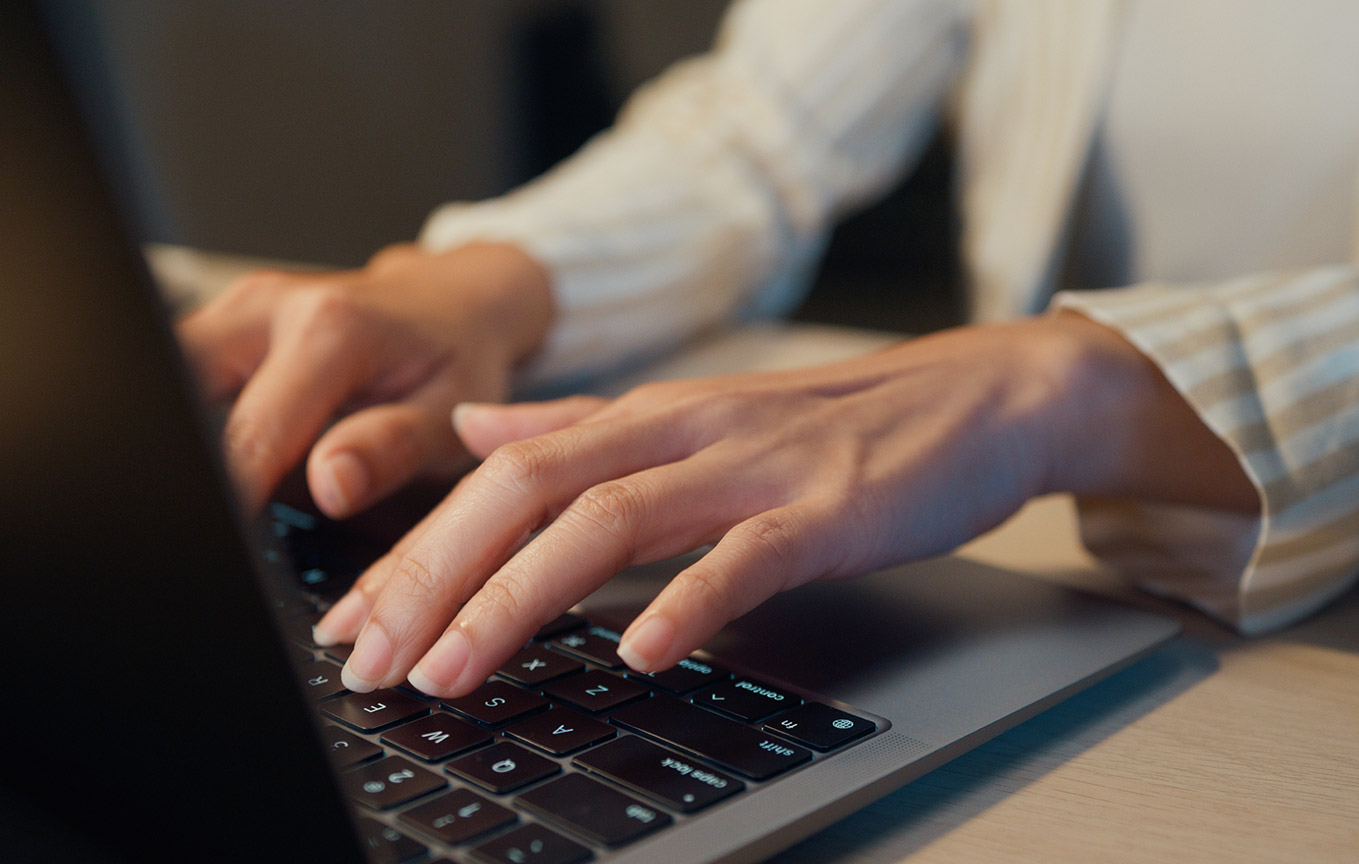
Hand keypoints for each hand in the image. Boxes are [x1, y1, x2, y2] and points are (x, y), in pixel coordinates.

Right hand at [177, 242, 552, 516]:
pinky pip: (186, 369)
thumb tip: (331, 485)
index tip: (230, 544)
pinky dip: (194, 415)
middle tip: (217, 512)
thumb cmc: (458, 362)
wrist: (456, 302)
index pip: (252, 432)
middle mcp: (274, 307)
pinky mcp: (229, 319)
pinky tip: (226, 452)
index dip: (233, 495)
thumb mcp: (449, 416)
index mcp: (332, 330)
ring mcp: (243, 306)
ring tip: (222, 485)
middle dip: (188, 454)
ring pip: (172, 372)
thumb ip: (392, 449)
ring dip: (188, 431)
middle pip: (181, 386)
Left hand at [315, 313, 1256, 696]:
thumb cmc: (839, 422)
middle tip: (371, 662)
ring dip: (520, 596)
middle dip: (435, 578)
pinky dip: (687, 601)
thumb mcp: (694, 414)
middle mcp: (685, 429)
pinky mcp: (828, 507)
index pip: (500, 474)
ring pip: (612, 519)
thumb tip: (477, 434)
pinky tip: (640, 652)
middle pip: (529, 491)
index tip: (354, 625)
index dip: (417, 548)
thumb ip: (581, 428)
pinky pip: (745, 554)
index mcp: (646, 415)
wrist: (980, 394)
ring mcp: (756, 465)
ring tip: (457, 670)